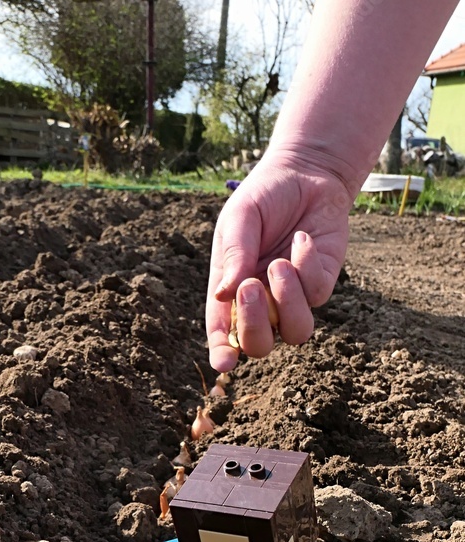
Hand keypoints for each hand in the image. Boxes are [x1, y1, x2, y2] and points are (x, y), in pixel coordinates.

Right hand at [206, 151, 353, 370]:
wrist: (306, 173)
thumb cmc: (263, 198)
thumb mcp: (240, 219)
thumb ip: (234, 255)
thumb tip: (224, 293)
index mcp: (231, 292)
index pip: (224, 333)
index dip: (223, 353)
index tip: (225, 364)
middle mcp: (262, 302)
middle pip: (259, 344)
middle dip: (254, 325)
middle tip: (251, 287)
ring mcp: (294, 297)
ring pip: (296, 332)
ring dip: (287, 302)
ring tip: (280, 264)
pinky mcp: (322, 283)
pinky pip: (317, 293)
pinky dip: (308, 266)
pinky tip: (302, 239)